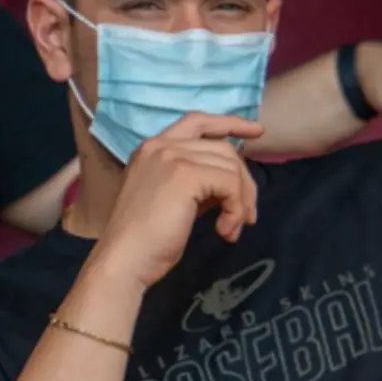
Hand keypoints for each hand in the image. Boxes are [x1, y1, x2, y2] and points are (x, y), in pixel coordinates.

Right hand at [93, 113, 262, 289]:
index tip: (256, 132)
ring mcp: (173, 157)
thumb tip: (232, 179)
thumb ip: (197, 182)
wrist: (124, 259)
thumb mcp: (172, 198)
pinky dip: (236, 209)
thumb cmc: (144, 239)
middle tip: (248, 215)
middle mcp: (161, 144)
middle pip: (223, 148)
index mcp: (152, 148)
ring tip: (232, 228)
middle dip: (243, 181)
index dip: (229, 123)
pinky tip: (225, 231)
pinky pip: (230, 184)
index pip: (197, 121)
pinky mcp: (186, 175)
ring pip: (231, 167)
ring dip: (241, 201)